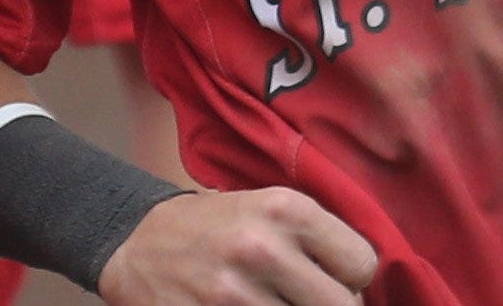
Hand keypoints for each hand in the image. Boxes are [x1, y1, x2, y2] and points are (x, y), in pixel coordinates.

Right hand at [97, 186, 376, 304]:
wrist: (138, 243)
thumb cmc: (218, 226)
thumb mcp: (267, 206)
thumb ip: (316, 237)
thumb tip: (364, 282)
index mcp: (285, 209)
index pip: (362, 264)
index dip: (352, 279)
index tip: (332, 280)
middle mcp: (262, 248)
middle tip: (310, 303)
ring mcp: (233, 294)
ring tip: (277, 304)